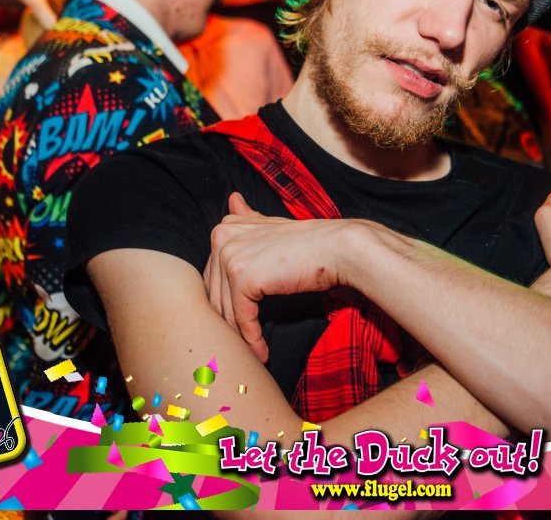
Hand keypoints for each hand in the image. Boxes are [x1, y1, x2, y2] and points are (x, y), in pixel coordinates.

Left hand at [204, 193, 365, 362]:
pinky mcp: (242, 278)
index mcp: (225, 227)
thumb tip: (232, 199)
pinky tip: (262, 353)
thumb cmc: (309, 243)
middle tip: (245, 346)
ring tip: (255, 352)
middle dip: (230, 323)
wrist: (338, 248)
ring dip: (240, 337)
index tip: (239, 324)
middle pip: (215, 295)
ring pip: (225, 310)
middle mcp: (221, 237)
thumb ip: (249, 219)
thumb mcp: (272, 227)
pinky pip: (241, 319)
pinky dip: (252, 340)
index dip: (226, 303)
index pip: (212, 277)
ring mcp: (230, 256)